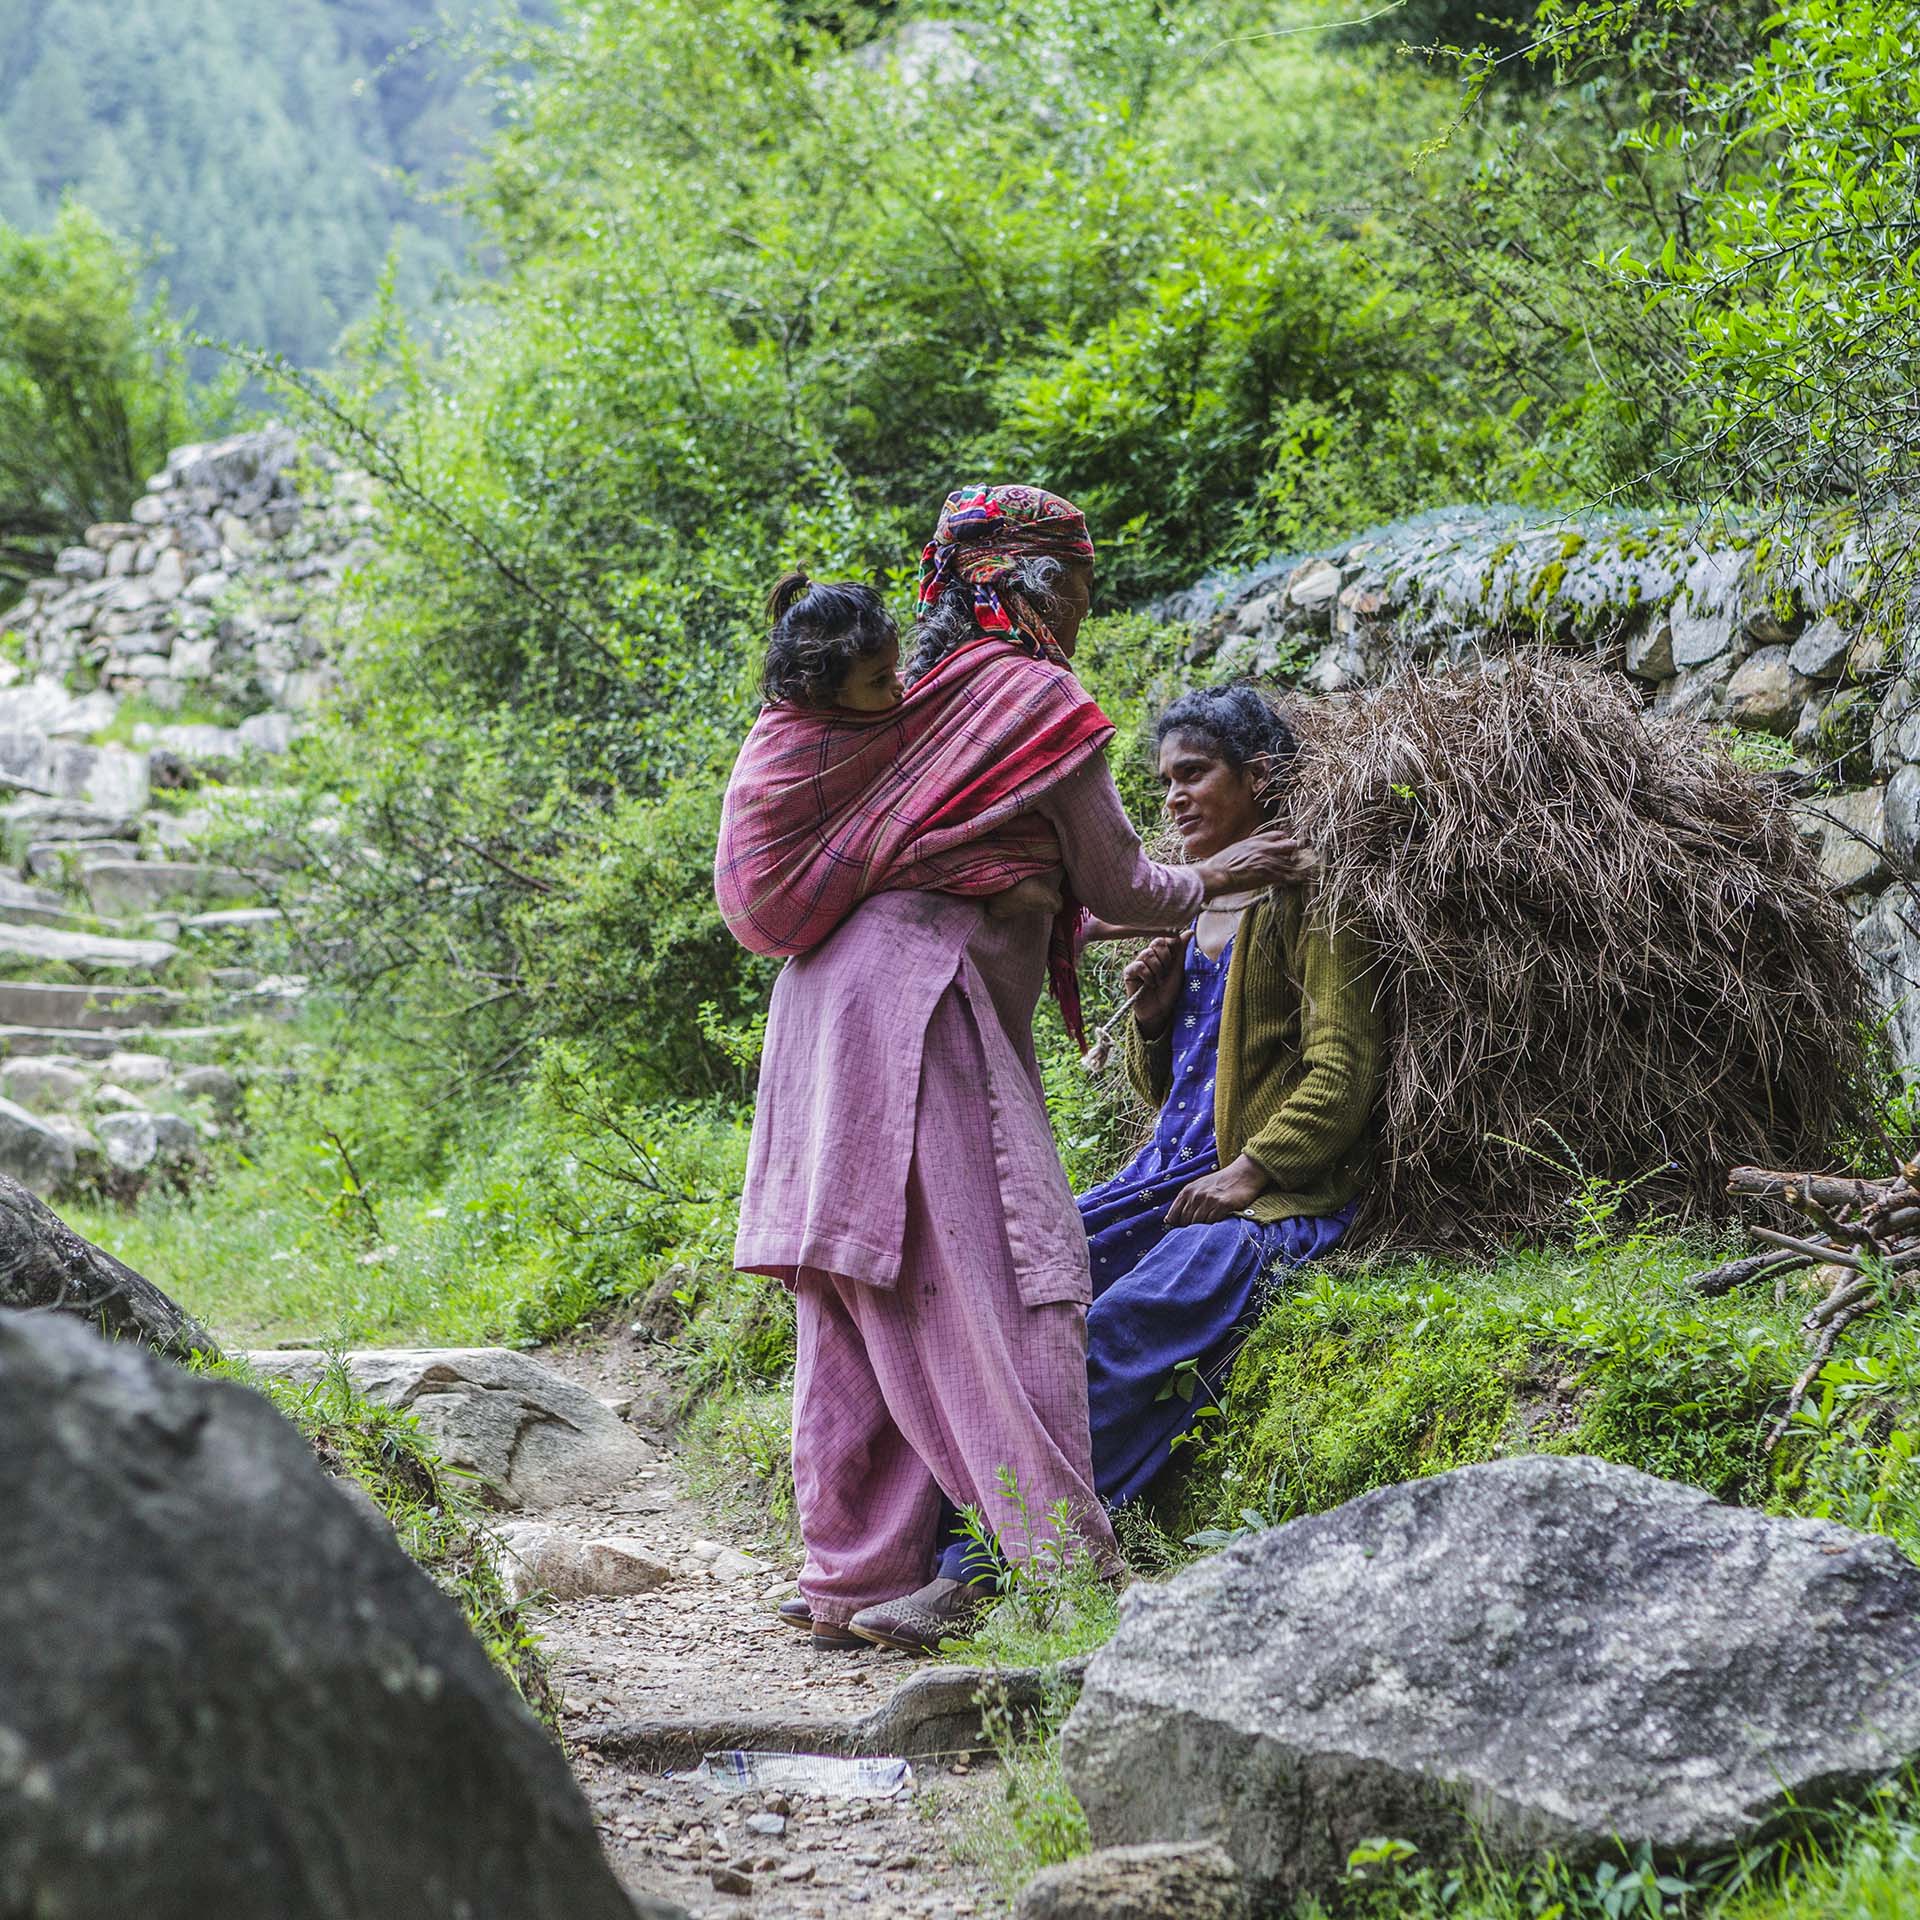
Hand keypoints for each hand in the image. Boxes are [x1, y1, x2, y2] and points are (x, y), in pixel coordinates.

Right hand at [1123, 935, 1183, 1039]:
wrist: (1160, 1009)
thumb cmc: (1169, 990)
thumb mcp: (1178, 969)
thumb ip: (1180, 949)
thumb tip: (1190, 931)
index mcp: (1160, 952)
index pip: (1165, 937)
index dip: (1171, 946)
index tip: (1174, 961)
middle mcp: (1148, 955)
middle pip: (1157, 943)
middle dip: (1166, 959)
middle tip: (1166, 973)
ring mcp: (1137, 962)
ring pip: (1147, 954)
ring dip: (1157, 970)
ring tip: (1158, 982)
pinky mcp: (1129, 972)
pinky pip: (1139, 966)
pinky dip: (1148, 976)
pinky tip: (1149, 984)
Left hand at [1164, 1154, 1270, 1226]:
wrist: (1243, 1174)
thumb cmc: (1220, 1182)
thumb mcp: (1198, 1187)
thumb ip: (1184, 1202)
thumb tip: (1168, 1220)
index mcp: (1187, 1191)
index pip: (1173, 1216)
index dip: (1177, 1225)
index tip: (1183, 1230)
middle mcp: (1196, 1195)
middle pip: (1185, 1222)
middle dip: (1189, 1229)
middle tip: (1197, 1232)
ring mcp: (1209, 1199)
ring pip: (1198, 1223)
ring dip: (1202, 1228)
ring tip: (1207, 1229)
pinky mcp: (1223, 1204)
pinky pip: (1212, 1222)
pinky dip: (1213, 1226)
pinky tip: (1217, 1224)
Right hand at [1192, 828, 1316, 899]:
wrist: (1217, 874)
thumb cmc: (1221, 863)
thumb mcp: (1236, 848)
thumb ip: (1250, 847)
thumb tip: (1253, 850)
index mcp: (1257, 840)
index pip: (1280, 835)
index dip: (1285, 841)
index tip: (1287, 847)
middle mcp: (1266, 849)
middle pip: (1291, 846)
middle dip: (1295, 851)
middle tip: (1298, 858)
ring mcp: (1269, 862)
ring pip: (1293, 862)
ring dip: (1299, 866)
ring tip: (1306, 870)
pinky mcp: (1269, 876)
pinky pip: (1289, 877)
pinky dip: (1296, 879)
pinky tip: (1302, 880)